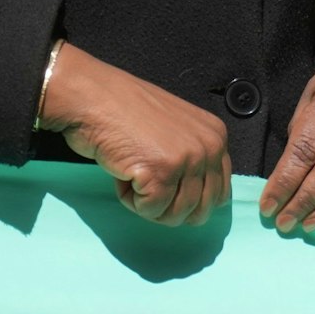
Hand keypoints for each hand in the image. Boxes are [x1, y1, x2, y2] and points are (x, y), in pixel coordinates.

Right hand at [39, 44, 231, 225]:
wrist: (95, 98)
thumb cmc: (128, 114)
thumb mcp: (178, 132)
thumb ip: (195, 160)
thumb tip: (200, 202)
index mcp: (217, 137)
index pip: (219, 193)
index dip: (190, 202)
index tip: (167, 189)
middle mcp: (210, 147)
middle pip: (200, 210)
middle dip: (169, 207)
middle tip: (147, 182)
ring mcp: (189, 159)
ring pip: (175, 215)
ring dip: (146, 202)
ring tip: (134, 170)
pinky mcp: (163, 172)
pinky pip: (150, 210)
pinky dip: (129, 199)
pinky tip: (124, 171)